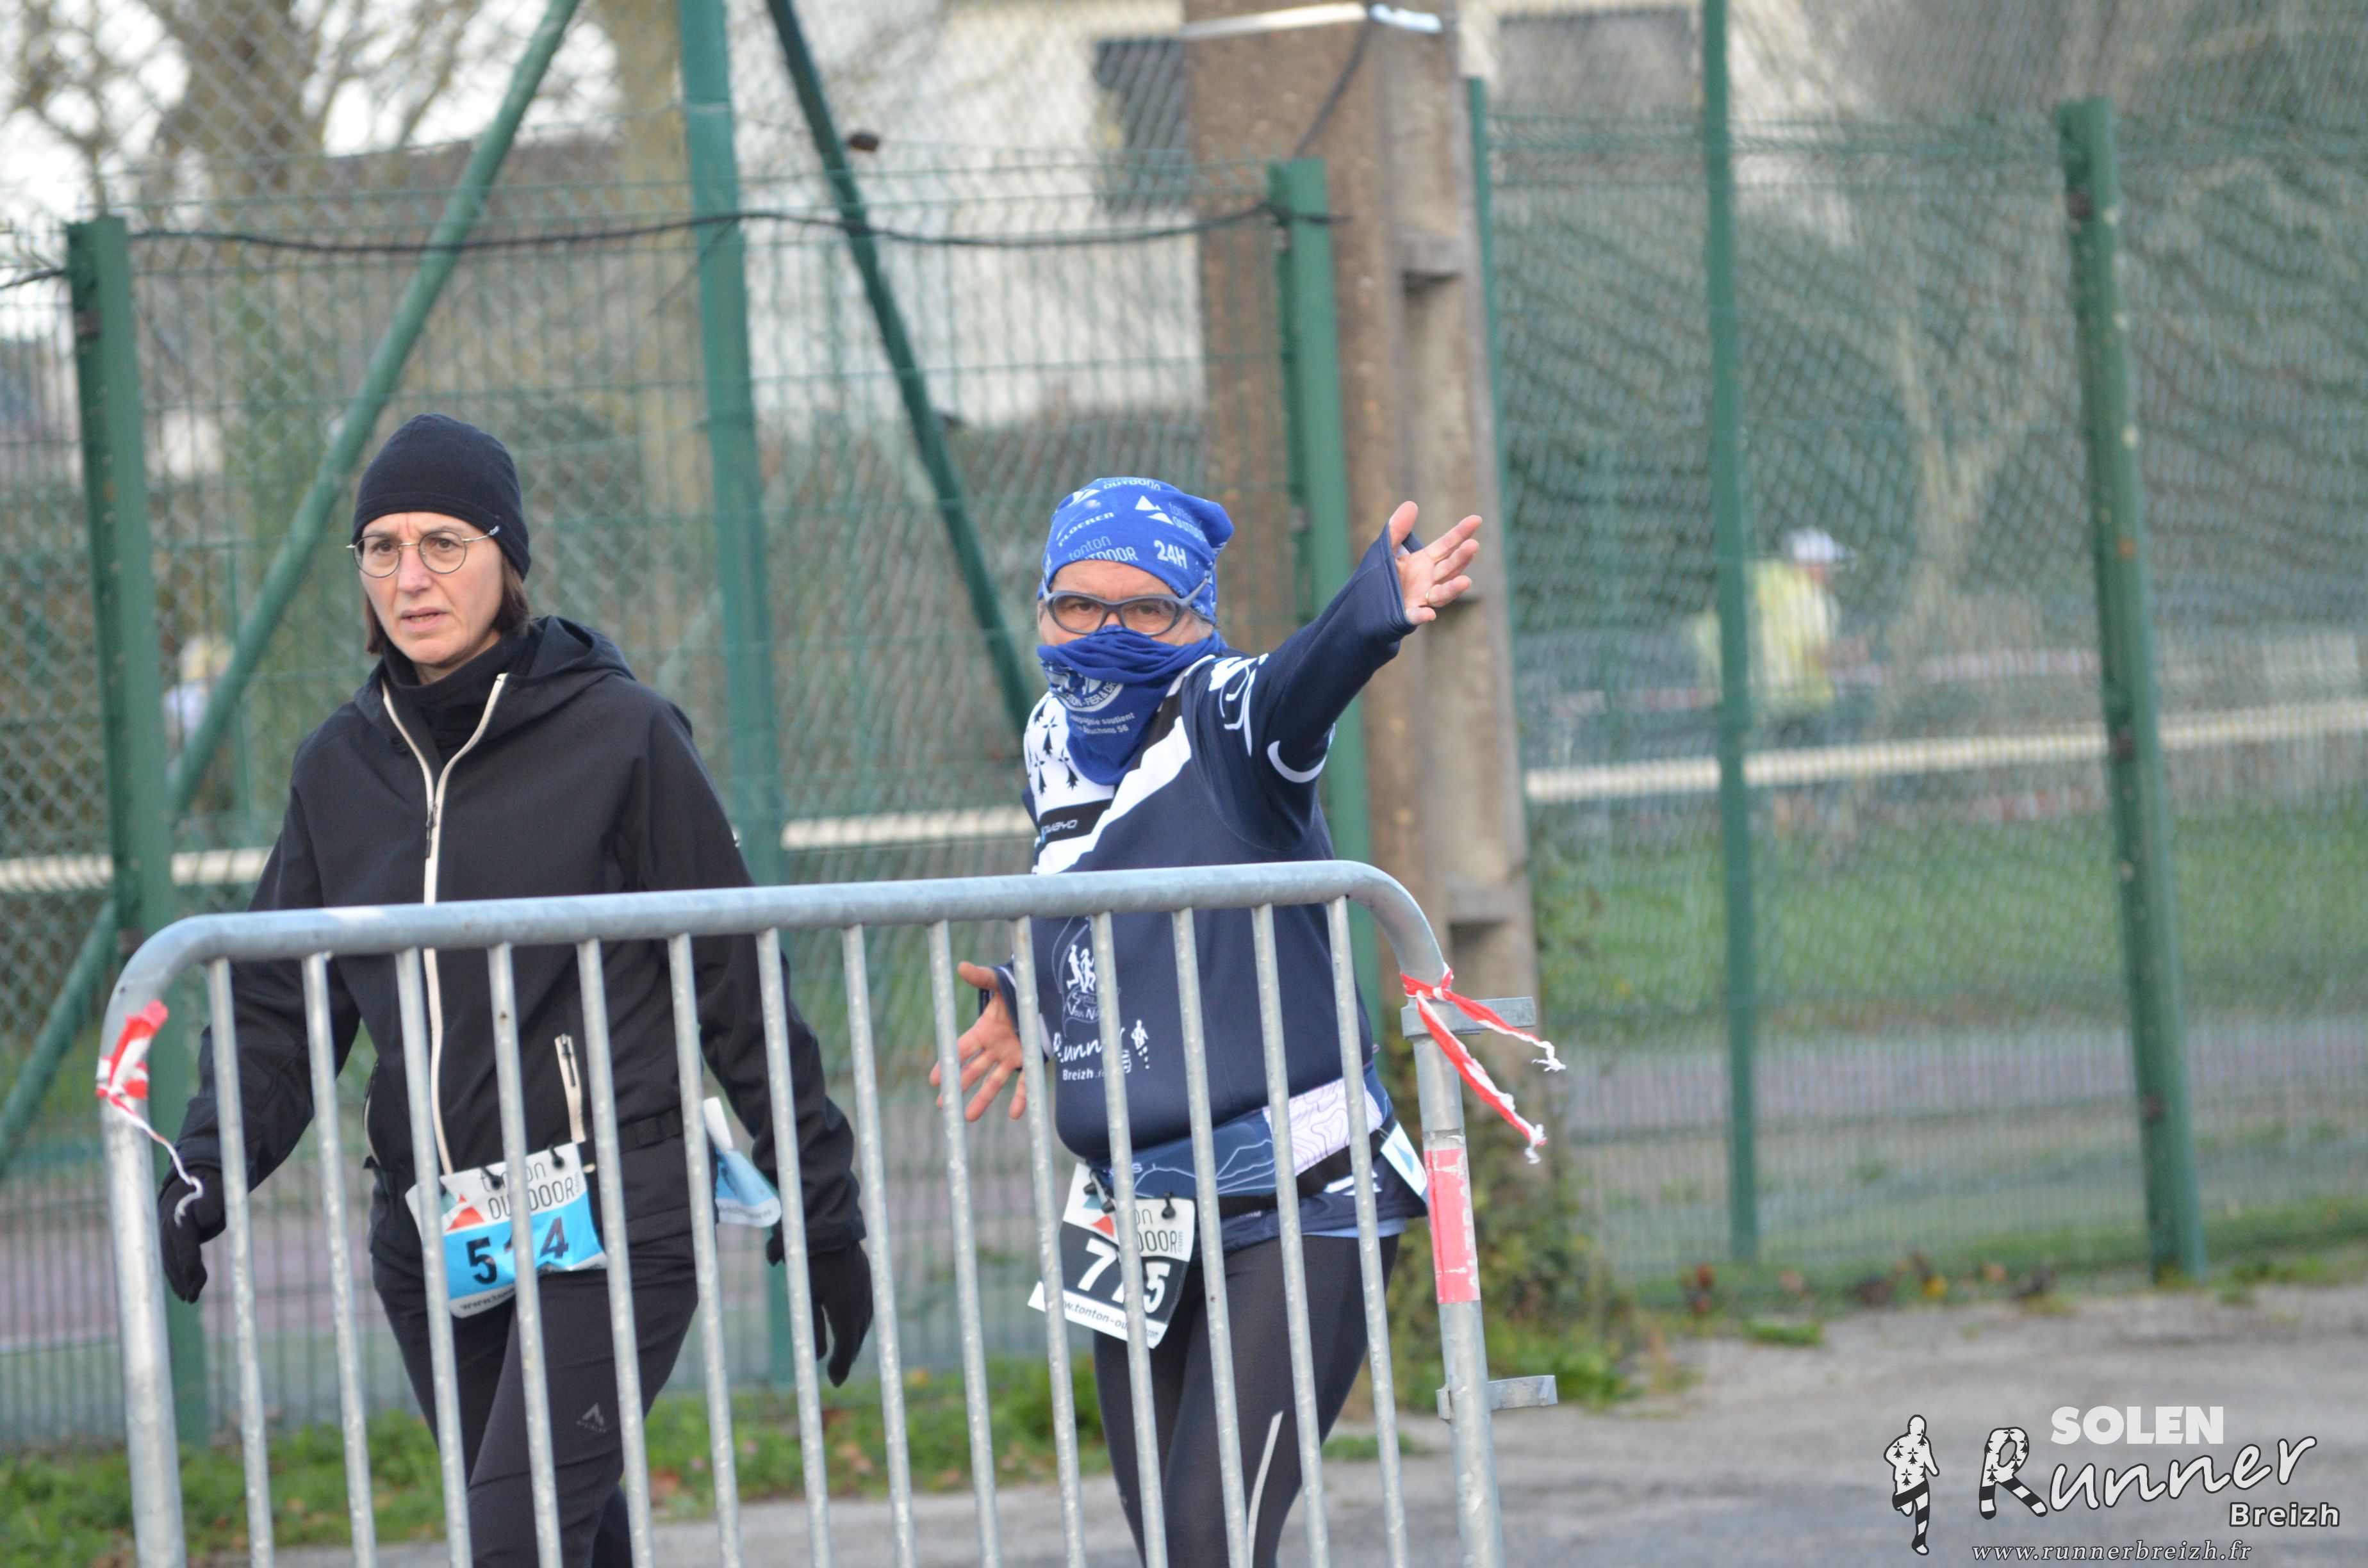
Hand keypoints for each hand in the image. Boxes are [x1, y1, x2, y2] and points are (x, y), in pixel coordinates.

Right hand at [157, 1166, 223, 1303]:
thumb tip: (206, 1218)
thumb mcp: (218, 1186)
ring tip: (192, 1298)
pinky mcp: (168, 1243)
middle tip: (193, 1296)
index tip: (192, 1273)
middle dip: (181, 1276)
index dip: (186, 1256)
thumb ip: (214, 1200)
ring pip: (169, 1262)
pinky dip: (177, 1278)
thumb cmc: (211, 1185)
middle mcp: (167, 1225)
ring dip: (179, 1281)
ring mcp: (164, 1235)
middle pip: (172, 1254)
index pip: (182, 1237)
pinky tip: (187, 1293)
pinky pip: (170, 1263)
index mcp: (180, 1212)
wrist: (193, 1181)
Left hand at [806, 1242, 873, 1384]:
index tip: (834, 1381)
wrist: (829, 1227)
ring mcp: (868, 1289)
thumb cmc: (812, 1263)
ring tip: (846, 1352)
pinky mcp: (868, 1279)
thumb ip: (813, 1328)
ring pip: (865, 1323)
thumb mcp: (808, 1298)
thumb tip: (818, 1357)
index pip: (847, 1347)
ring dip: (855, 1339)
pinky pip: (868, 1309)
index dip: (841, 1366)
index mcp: (848, 1310)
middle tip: (838, 1372)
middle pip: (858, 1337)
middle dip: (848, 1356)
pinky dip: (860, 1323)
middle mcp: (863, 1302)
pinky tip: (854, 1325)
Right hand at [929, 961, 1027, 1121]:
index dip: (948, 1063)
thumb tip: (961, 966)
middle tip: (943, 1105)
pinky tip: (1014, 1114)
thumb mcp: (1000, 982)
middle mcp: (994, 1046)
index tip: (934, 1079)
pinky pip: (1026, 1082)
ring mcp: (1011, 1054)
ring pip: (994, 1081)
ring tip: (968, 1117)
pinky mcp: (1030, 1059)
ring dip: (982, 1099)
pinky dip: (1021, 1098)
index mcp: (984, 1029)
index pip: (961, 1049)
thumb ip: (982, 977)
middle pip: (972, 1070)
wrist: (1043, 993)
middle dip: (958, 1086)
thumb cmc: (1017, 987)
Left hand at [1387, 501, 1481, 624]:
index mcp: (1426, 561)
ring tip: (1466, 581)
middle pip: (1449, 568)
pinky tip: (1429, 615)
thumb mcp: (1387, 549)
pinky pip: (1416, 617)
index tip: (1476, 520)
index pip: (1447, 545)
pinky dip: (1422, 616)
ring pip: (1442, 593)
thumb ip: (1397, 529)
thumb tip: (1411, 504)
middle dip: (1461, 558)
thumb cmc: (1383, 575)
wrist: (1368, 603)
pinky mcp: (1407, 615)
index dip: (1461, 533)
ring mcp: (1422, 598)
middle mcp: (1430, 579)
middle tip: (1473, 545)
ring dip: (1454, 589)